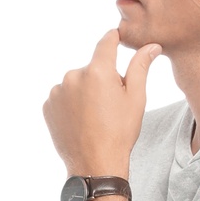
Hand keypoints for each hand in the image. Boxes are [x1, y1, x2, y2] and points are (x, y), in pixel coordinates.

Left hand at [43, 29, 161, 176]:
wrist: (94, 164)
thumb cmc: (119, 133)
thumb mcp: (135, 98)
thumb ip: (140, 67)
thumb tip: (151, 46)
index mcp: (97, 71)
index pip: (106, 43)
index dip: (113, 38)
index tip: (116, 36)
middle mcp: (73, 76)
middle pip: (91, 68)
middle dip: (101, 79)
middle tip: (110, 104)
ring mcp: (57, 92)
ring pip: (76, 83)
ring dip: (85, 92)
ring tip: (94, 116)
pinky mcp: (48, 106)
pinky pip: (62, 97)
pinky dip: (71, 104)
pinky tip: (81, 121)